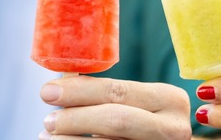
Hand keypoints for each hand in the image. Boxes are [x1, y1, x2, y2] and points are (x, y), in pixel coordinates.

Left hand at [38, 75, 190, 139]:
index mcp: (169, 98)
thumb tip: (59, 86)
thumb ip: (106, 94)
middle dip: (75, 118)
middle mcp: (172, 127)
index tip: (49, 91)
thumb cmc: (144, 120)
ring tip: (48, 134)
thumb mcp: (136, 103)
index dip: (80, 90)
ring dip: (71, 139)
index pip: (118, 91)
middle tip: (48, 119)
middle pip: (115, 119)